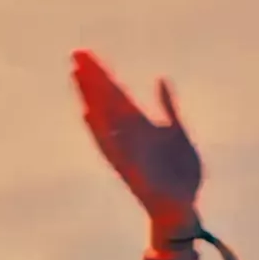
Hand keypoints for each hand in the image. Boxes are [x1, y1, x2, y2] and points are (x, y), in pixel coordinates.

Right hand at [72, 50, 201, 231]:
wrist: (183, 207)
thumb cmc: (181, 174)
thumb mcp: (178, 134)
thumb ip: (169, 108)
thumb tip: (160, 79)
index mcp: (142, 125)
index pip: (117, 93)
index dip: (102, 74)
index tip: (86, 54)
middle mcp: (130, 134)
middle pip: (107, 99)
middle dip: (93, 77)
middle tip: (75, 53)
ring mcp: (127, 149)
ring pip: (104, 117)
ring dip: (91, 96)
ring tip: (77, 75)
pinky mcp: (126, 166)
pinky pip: (109, 145)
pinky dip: (98, 130)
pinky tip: (88, 113)